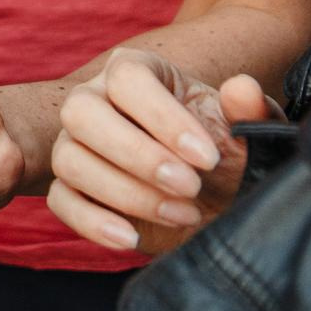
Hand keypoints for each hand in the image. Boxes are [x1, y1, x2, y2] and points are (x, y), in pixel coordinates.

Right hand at [48, 50, 273, 254]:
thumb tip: (243, 89)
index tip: (208, 158)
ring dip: (127, 192)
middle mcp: (95, 101)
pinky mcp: (71, 190)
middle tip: (190, 186)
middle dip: (136, 155)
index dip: (163, 117)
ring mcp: (75, 145)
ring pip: (70, 160)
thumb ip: (250, 110)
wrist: (219, 200)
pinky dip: (93, 222)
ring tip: (182, 213)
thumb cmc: (228, 155)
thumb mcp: (247, 133)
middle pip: (81, 112)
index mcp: (135, 72)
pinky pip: (60, 201)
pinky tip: (132, 237)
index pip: (127, 78)